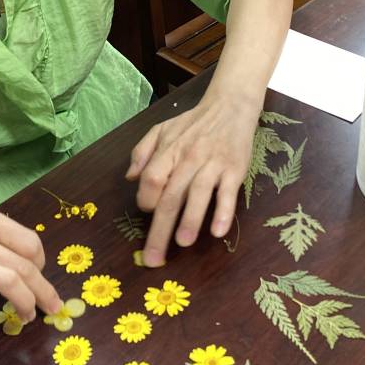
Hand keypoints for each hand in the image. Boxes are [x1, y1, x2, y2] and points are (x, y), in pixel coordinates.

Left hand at [126, 91, 259, 265]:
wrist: (230, 106)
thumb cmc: (193, 123)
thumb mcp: (162, 130)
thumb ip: (142, 152)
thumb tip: (130, 178)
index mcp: (169, 150)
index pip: (152, 178)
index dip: (146, 198)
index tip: (148, 211)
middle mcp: (189, 157)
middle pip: (171, 195)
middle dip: (160, 229)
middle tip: (153, 258)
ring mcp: (213, 164)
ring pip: (198, 194)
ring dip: (190, 220)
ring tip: (182, 243)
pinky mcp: (234, 170)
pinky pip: (228, 193)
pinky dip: (223, 212)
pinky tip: (217, 231)